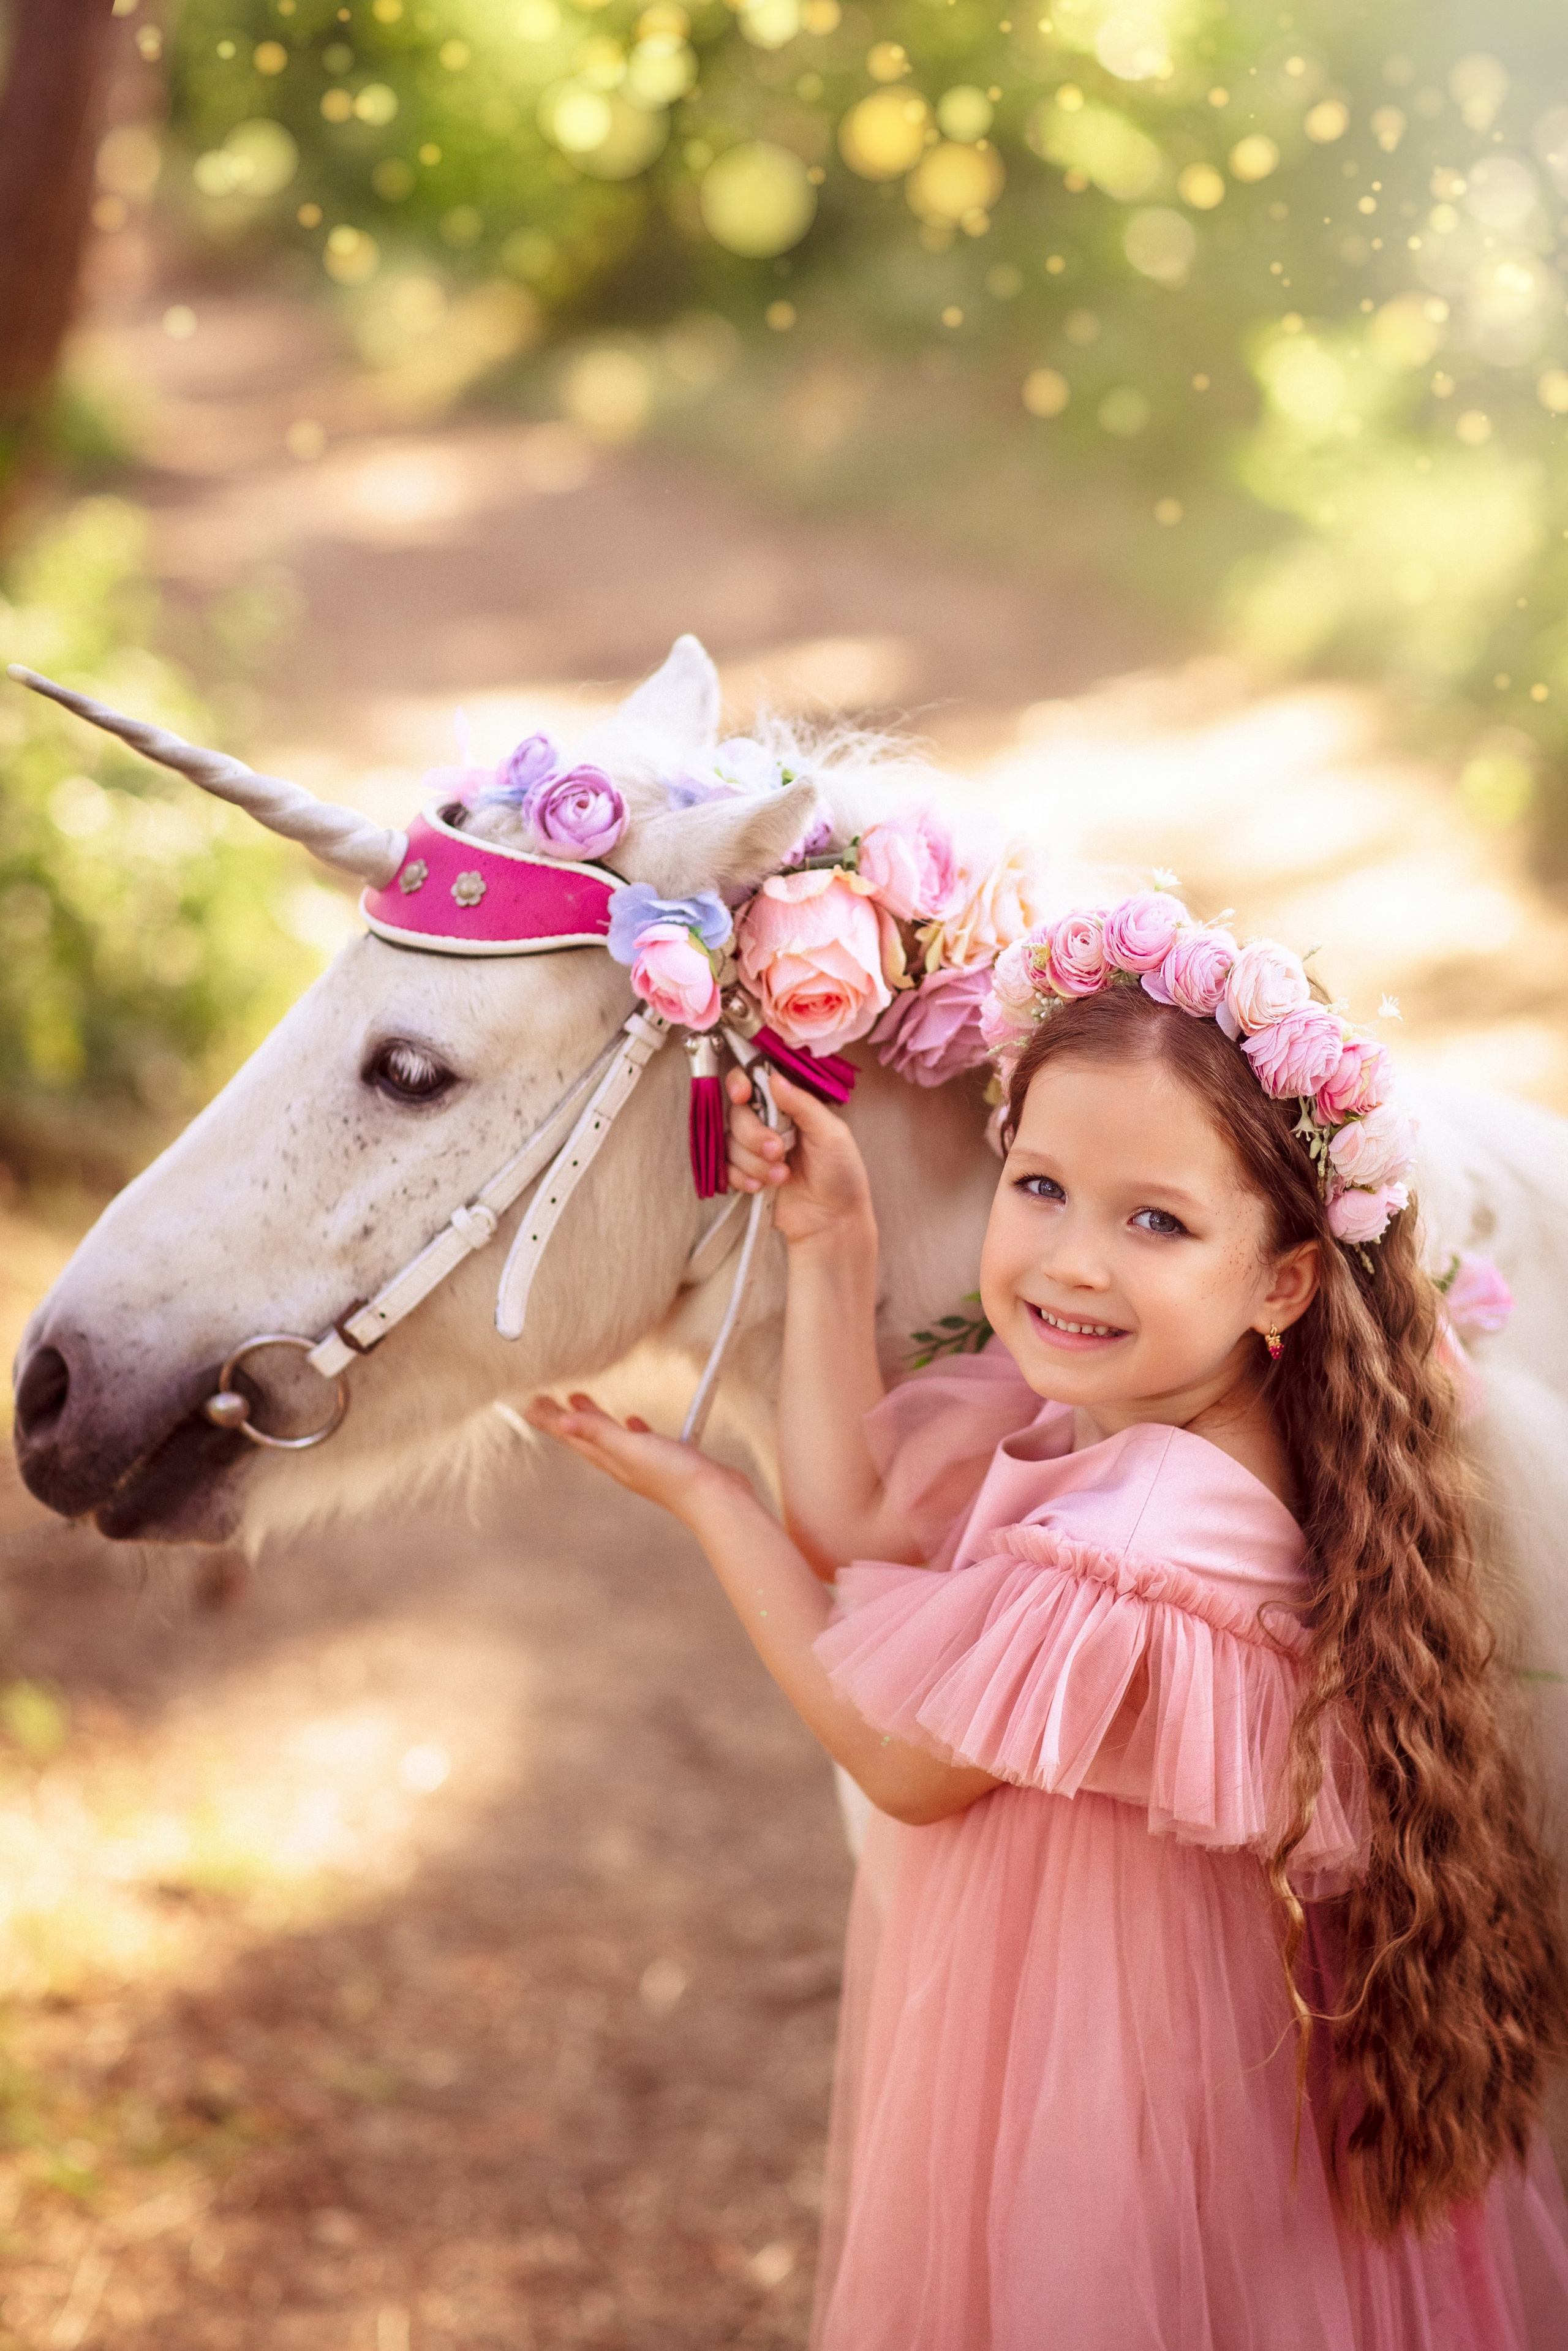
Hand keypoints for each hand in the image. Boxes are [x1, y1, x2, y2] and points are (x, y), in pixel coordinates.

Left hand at [524, 1392, 747, 1522]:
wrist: (715, 1499)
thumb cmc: (674, 1476)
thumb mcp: (630, 1448)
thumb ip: (598, 1432)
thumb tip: (561, 1423)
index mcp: (610, 1459)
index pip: (572, 1436)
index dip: (550, 1419)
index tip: (530, 1404)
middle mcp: (622, 1463)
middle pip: (585, 1436)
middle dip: (564, 1418)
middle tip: (545, 1401)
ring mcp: (644, 1463)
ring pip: (609, 1437)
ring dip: (593, 1420)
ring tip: (580, 1402)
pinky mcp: (666, 1460)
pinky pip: (639, 1441)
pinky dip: (630, 1429)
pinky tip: (634, 1422)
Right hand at [724, 1067, 875, 1248]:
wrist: (832, 1220)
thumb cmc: (841, 1174)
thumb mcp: (831, 1133)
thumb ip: (802, 1104)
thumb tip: (774, 1078)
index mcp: (789, 1106)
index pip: (755, 1082)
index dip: (741, 1083)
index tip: (742, 1095)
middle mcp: (768, 1123)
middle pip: (737, 1114)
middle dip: (754, 1135)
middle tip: (778, 1152)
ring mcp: (753, 1150)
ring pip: (729, 1143)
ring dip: (754, 1162)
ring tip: (782, 1176)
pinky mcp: (744, 1174)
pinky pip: (726, 1169)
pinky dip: (742, 1178)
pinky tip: (762, 1188)